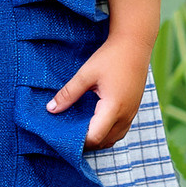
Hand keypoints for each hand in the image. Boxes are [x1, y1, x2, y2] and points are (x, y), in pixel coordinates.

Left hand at [50, 31, 152, 150]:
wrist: (135, 45)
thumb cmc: (110, 57)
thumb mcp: (86, 74)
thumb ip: (68, 93)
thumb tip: (50, 109)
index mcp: (113, 107)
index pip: (95, 137)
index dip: (79, 141)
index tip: (63, 135)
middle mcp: (125, 115)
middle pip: (104, 142)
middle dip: (86, 142)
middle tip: (67, 134)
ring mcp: (132, 113)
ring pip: (114, 138)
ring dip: (97, 139)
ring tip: (79, 130)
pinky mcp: (133, 109)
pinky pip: (120, 130)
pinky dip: (107, 132)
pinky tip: (94, 122)